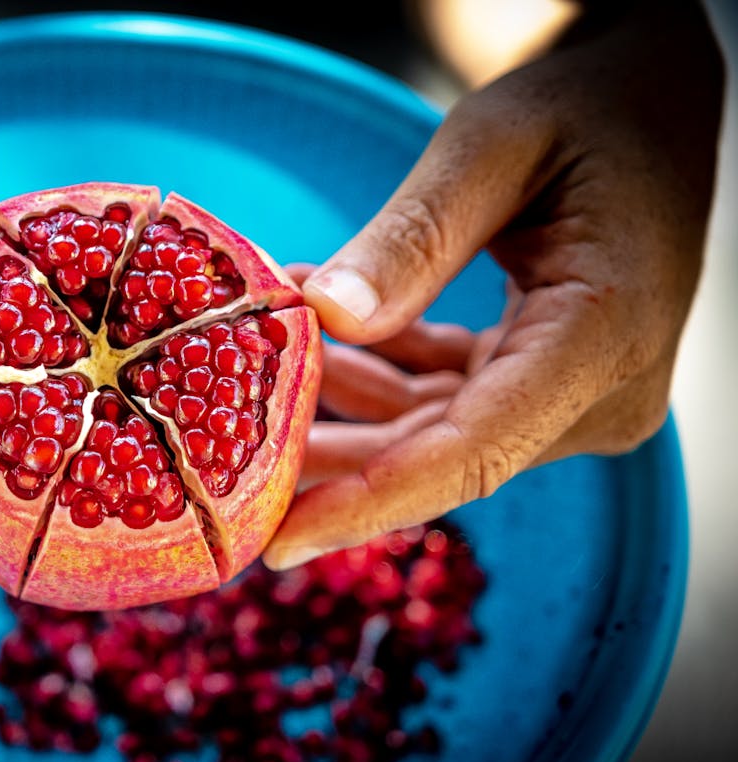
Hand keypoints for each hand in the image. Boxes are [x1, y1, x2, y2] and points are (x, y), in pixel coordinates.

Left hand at [264, 1, 723, 568]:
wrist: (656, 106)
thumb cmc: (590, 107)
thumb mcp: (493, 148)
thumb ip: (415, 238)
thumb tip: (327, 318)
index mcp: (601, 337)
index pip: (474, 452)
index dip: (370, 502)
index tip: (280, 541)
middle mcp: (598, 391)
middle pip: (441, 456)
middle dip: (328, 460)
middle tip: (220, 465)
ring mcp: (575, 394)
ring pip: (432, 433)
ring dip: (339, 407)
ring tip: (243, 378)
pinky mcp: (546, 380)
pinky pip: (444, 398)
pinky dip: (375, 370)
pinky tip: (309, 337)